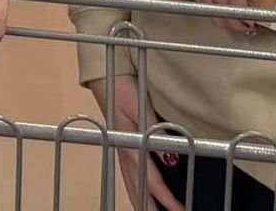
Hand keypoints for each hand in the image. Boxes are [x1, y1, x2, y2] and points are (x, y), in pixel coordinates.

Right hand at [88, 78, 185, 210]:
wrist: (105, 76)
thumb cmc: (122, 90)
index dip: (167, 199)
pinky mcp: (121, 148)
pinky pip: (129, 178)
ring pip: (131, 187)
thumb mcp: (141, 108)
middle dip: (153, 208)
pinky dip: (137, 192)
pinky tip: (141, 195)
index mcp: (130, 147)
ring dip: (143, 203)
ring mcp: (121, 152)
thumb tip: (170, 160)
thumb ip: (154, 133)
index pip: (151, 181)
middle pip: (138, 191)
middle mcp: (125, 154)